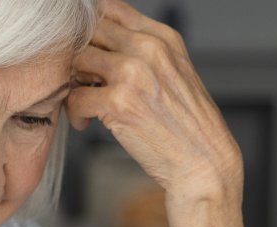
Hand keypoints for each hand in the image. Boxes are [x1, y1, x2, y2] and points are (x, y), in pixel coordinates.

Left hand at [66, 0, 242, 210]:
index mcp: (163, 37)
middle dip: (80, 56)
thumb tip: (100, 43)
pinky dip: (75, 113)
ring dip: (73, 83)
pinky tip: (87, 123)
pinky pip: (75, 97)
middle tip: (83, 80)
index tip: (89, 51)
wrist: (203, 161)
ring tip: (85, 102)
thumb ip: (142, 51)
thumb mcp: (173, 72)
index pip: (111, 9)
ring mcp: (133, 74)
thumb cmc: (186, 124)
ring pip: (78, 61)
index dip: (90, 29)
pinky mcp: (119, 103)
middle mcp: (149, 48)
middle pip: (90, 32)